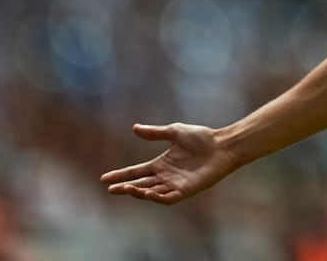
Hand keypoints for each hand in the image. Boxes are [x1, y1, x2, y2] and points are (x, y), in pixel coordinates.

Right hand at [100, 123, 235, 204]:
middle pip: (141, 184)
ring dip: (139, 192)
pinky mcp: (186, 190)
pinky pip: (168, 198)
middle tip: (111, 188)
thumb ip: (155, 132)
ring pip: (152, 193)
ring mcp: (175, 184)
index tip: (104, 178)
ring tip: (126, 188)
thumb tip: (135, 128)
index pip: (137, 172)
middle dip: (126, 187)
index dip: (121, 174)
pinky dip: (157, 197)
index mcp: (161, 164)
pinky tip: (148, 193)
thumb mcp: (175, 132)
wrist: (222, 145)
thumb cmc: (202, 137)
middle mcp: (166, 176)